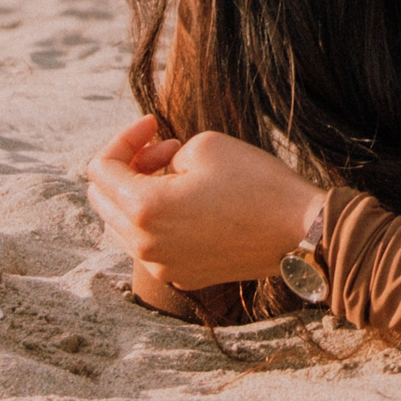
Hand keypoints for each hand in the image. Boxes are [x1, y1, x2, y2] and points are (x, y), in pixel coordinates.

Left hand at [83, 114, 324, 292]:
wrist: (300, 232)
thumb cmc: (257, 184)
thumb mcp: (206, 145)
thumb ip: (165, 155)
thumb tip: (160, 171)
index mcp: (144, 209)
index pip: (100, 170)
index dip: (124, 139)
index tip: (154, 124)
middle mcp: (144, 245)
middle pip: (103, 201)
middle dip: (126, 167)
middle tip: (164, 149)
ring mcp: (162, 266)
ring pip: (125, 225)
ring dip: (142, 194)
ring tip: (182, 174)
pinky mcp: (184, 275)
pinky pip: (153, 244)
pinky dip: (160, 219)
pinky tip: (196, 204)